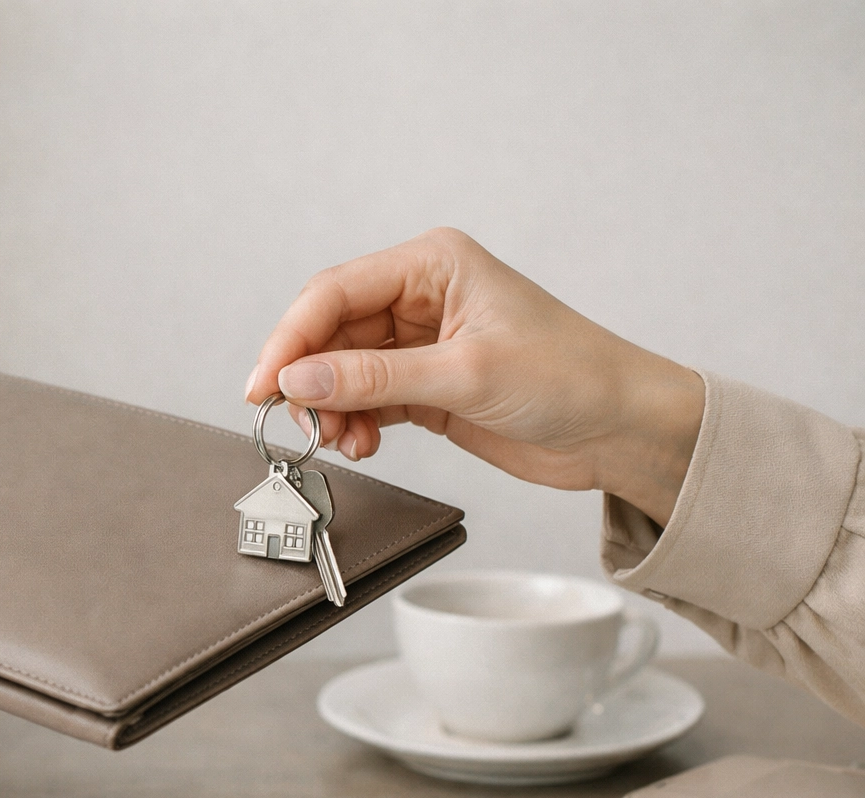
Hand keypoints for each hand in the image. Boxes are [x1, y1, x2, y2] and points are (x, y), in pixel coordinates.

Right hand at [246, 228, 704, 525]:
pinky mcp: (424, 385)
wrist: (621, 429)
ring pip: (341, 370)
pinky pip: (363, 399)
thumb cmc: (572, 377)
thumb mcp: (466, 375)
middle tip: (295, 420)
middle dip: (308, 378)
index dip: (290, 338)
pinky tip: (360, 443)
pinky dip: (352, 423)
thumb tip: (298, 378)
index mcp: (432, 264)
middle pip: (329, 331)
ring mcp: (420, 342)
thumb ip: (374, 379)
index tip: (264, 385)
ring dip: (330, 408)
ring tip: (340, 440)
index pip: (335, 292)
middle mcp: (420, 296)